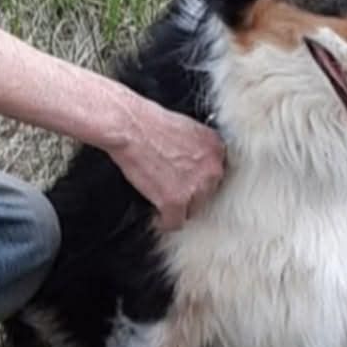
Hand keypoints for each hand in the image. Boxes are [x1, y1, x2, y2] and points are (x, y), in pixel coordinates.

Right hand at [109, 101, 225, 230]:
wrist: (130, 127)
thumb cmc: (150, 123)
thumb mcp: (187, 128)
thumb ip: (198, 148)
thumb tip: (194, 163)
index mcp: (216, 148)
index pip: (215, 173)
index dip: (198, 177)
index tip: (187, 180)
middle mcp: (212, 169)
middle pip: (206, 194)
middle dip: (190, 193)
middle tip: (171, 189)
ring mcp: (195, 187)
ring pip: (192, 210)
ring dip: (179, 208)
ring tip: (162, 202)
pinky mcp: (176, 201)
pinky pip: (175, 222)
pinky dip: (164, 222)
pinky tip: (157, 217)